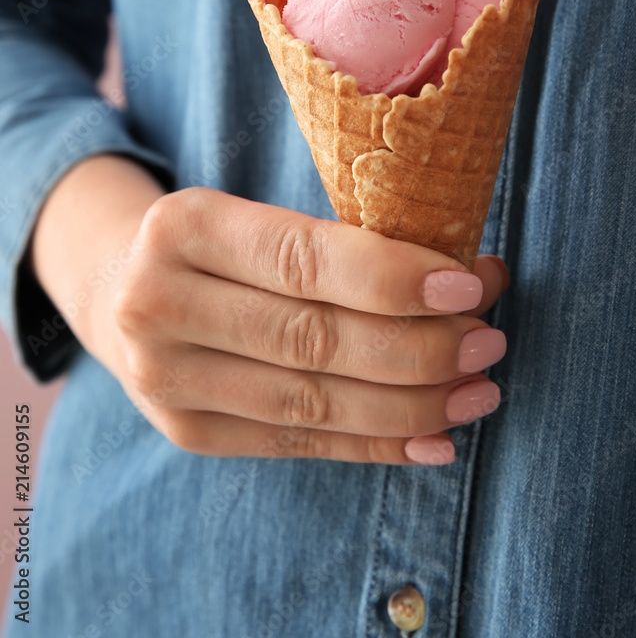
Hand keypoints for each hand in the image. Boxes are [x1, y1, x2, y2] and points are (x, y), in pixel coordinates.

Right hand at [30, 156, 508, 464]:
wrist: (120, 288)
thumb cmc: (219, 243)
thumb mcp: (254, 216)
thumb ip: (337, 244)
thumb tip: (463, 276)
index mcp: (184, 226)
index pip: (303, 259)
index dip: (393, 278)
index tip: (470, 286)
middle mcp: (158, 304)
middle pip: (312, 338)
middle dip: (418, 347)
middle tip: (488, 342)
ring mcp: (165, 378)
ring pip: (311, 401)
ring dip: (411, 404)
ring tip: (478, 390)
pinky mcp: (187, 431)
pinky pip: (297, 443)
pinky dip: (374, 445)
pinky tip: (433, 439)